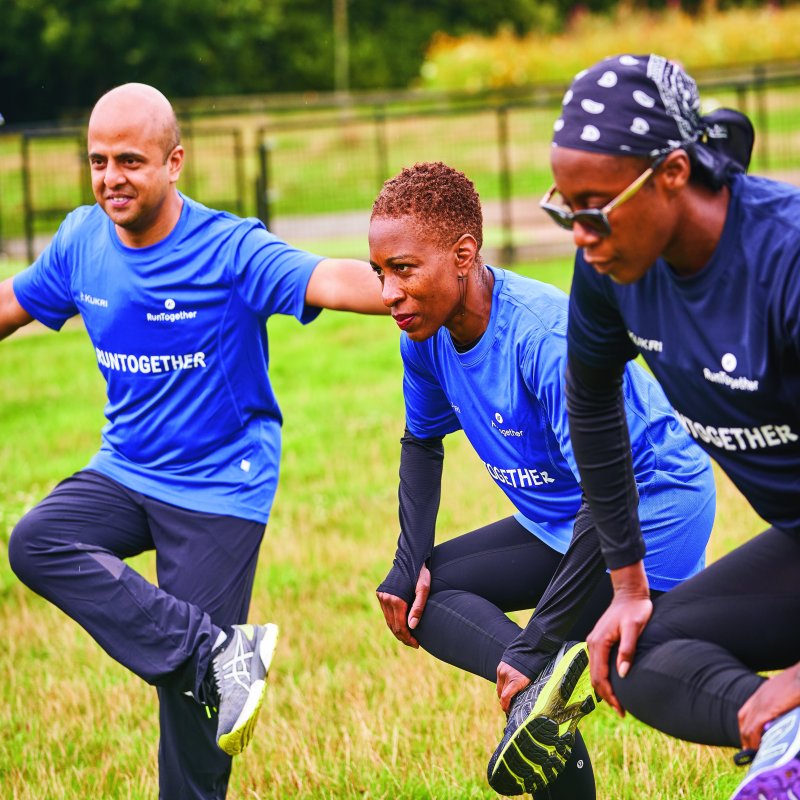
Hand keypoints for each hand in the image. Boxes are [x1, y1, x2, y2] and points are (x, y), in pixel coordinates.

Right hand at [376, 564, 430, 647]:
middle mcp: (386, 599)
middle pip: (393, 626)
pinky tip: (401, 625)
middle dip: (403, 637)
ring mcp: (382, 596)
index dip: (408, 638)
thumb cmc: (420, 573)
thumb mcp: (424, 590)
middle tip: (414, 644)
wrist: (410, 558)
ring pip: (388, 620)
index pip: (400, 627)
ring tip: (408, 637)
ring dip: (397, 630)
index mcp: (396, 600)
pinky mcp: (381, 593)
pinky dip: (393, 621)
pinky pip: (386, 612)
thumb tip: (412, 627)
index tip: (417, 644)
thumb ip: (418, 608)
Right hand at [496, 661, 530, 713]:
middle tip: (508, 706)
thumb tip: (516, 700)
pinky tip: (506, 688)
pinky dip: (501, 686)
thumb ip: (521, 690)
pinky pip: (498, 680)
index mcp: (515, 681)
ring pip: (498, 687)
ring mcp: (502, 671)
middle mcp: (506, 676)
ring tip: (507, 698)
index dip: (505, 706)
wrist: (527, 651)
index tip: (507, 710)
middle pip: (501, 694)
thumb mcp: (529, 682)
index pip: (505, 697)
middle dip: (503, 701)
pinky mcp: (500, 668)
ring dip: (501, 694)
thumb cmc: (531, 669)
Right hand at [586, 562, 651, 716]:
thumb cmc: (635, 609)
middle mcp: (592, 643)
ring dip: (605, 689)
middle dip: (607, 696)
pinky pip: (598, 664)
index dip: (610, 696)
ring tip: (619, 703)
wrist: (629, 593)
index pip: (600, 677)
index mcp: (599, 643)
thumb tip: (622, 674)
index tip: (622, 710)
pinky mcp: (599, 641)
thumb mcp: (635, 629)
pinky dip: (604, 678)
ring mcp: (594, 642)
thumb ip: (627, 650)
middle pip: (594, 677)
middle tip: (623, 712)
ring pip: (595, 672)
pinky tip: (615, 684)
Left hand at [738, 665, 799, 749]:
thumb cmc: (798, 681)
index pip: (745, 712)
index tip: (748, 739)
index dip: (745, 726)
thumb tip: (783, 711)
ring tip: (755, 753)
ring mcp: (761, 703)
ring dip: (750, 741)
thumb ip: (780, 702)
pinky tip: (759, 748)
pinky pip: (755, 727)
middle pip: (743, 719)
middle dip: (745, 736)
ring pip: (748, 726)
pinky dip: (755, 739)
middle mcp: (757, 698)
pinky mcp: (767, 708)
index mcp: (762, 693)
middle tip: (750, 750)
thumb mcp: (785, 690)